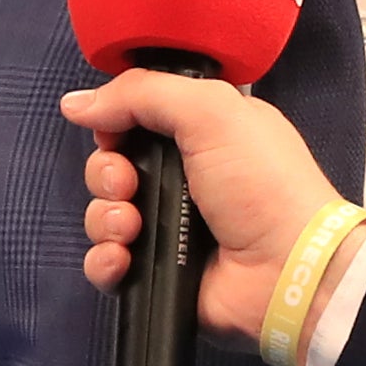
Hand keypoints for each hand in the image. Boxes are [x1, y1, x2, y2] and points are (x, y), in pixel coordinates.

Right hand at [64, 72, 349, 343]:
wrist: (287, 269)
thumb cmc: (263, 184)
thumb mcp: (211, 111)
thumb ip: (142, 93)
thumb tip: (77, 103)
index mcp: (201, 133)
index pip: (134, 119)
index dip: (115, 123)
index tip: (117, 133)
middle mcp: (183, 178)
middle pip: (110, 166)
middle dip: (106, 173)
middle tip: (128, 185)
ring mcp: (170, 228)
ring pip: (102, 215)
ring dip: (105, 218)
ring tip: (133, 227)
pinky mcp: (159, 272)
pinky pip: (106, 263)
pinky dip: (105, 260)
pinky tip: (124, 259)